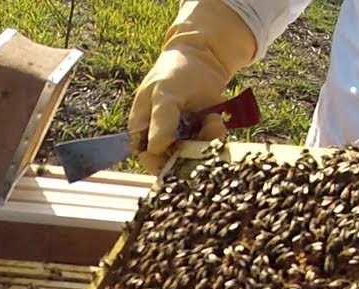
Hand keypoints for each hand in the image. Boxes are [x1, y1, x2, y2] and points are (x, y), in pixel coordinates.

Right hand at [128, 1, 258, 173]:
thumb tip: (155, 149)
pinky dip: (216, 135)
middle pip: (173, 161)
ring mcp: (182, 139)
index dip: (162, 160)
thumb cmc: (175, 72)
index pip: (148, 156)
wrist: (204, 58)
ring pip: (194, 157)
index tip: (180, 151)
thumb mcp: (165, 93)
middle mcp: (161, 139)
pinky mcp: (201, 137)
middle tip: (204, 129)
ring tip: (211, 118)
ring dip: (206, 141)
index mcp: (142, 130)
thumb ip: (160, 120)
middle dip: (191, 150)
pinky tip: (215, 117)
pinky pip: (210, 147)